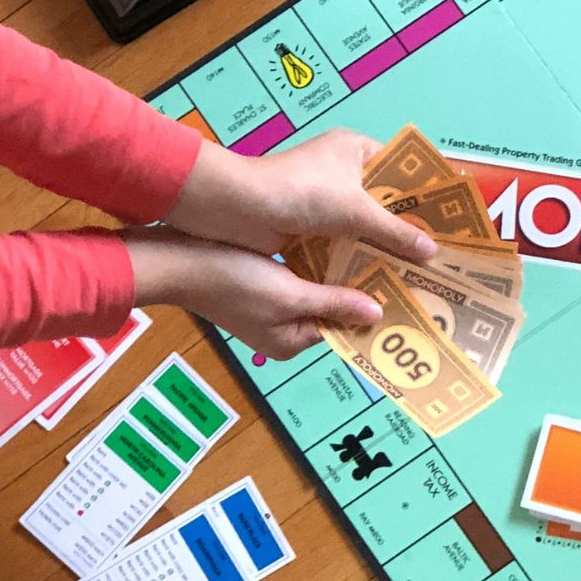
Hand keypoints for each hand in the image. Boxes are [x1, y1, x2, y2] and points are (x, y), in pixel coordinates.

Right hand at [125, 226, 382, 357]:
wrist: (177, 260)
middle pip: (333, 309)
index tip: (403, 286)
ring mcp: (272, 307)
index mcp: (292, 342)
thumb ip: (333, 303)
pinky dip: (319, 262)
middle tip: (397, 262)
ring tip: (376, 247)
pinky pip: (301, 276)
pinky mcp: (262, 284)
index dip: (372, 307)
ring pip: (319, 289)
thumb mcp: (289, 294)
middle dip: (359, 286)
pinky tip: (340, 238)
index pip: (344, 327)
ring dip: (341, 270)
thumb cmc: (232, 280)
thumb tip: (377, 316)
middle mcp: (284, 330)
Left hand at [165, 128, 437, 262]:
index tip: (451, 221)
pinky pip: (344, 246)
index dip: (426, 195)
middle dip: (407, 230)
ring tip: (417, 276)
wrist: (235, 208)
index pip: (402, 170)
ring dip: (382, 250)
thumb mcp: (355, 210)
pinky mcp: (310, 228)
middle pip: (385, 204)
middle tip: (439, 256)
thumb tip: (431, 252)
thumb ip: (394, 232)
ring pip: (364, 229)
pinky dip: (358, 262)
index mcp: (356, 150)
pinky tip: (381, 283)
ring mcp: (325, 202)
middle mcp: (343, 173)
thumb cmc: (297, 191)